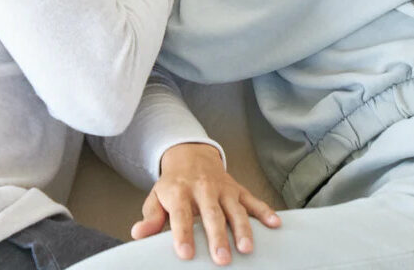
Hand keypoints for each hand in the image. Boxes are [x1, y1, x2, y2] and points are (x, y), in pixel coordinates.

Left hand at [131, 143, 280, 264]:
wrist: (191, 154)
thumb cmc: (174, 184)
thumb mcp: (157, 196)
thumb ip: (151, 216)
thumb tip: (138, 233)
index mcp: (179, 191)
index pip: (180, 214)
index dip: (182, 233)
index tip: (185, 254)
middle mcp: (202, 188)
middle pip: (211, 213)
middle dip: (217, 236)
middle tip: (221, 259)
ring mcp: (223, 188)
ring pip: (234, 208)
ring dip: (242, 228)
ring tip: (247, 248)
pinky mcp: (237, 189)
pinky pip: (253, 200)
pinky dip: (265, 211)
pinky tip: (275, 224)